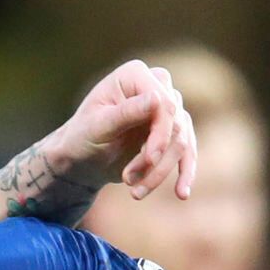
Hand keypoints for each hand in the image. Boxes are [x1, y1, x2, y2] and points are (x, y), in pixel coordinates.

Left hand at [43, 58, 196, 204]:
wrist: (83, 157)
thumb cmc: (82, 136)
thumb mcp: (98, 126)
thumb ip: (126, 112)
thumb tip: (157, 98)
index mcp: (135, 74)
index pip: (164, 103)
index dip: (160, 133)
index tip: (150, 159)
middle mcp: (156, 85)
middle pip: (175, 124)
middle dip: (155, 159)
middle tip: (129, 182)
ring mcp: (167, 107)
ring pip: (181, 142)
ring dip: (159, 172)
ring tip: (134, 192)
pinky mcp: (173, 130)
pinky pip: (187, 151)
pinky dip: (185, 173)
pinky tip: (182, 194)